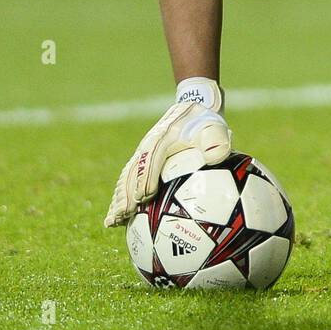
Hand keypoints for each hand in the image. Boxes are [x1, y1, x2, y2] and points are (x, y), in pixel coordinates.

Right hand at [103, 78, 229, 227]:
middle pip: (133, 172)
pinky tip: (118, 217)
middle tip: (121, 215)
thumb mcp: (215, 128)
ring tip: (113, 220)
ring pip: (126, 177)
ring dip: (118, 198)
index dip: (146, 178)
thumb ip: (217, 141)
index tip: (143, 198)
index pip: (151, 159)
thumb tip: (217, 156)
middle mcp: (148, 146)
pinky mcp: (142, 160)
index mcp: (164, 138)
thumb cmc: (205, 124)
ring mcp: (142, 153)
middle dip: (126, 194)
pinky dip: (121, 197)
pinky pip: (128, 179)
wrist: (192, 109)